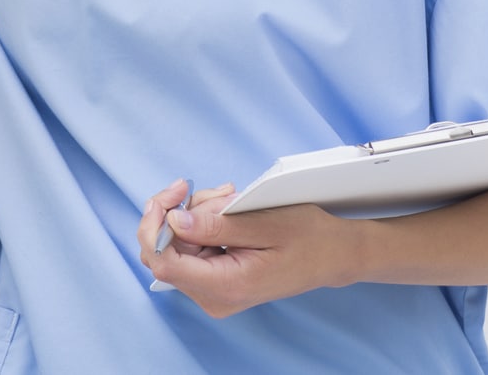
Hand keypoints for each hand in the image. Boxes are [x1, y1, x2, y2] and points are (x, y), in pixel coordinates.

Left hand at [139, 192, 361, 317]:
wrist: (332, 256)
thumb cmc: (307, 238)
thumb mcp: (264, 224)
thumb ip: (216, 225)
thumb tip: (174, 221)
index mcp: (225, 286)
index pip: (163, 261)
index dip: (155, 224)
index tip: (174, 193)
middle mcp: (213, 297)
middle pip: (167, 250)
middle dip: (183, 211)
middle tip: (219, 191)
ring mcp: (213, 292)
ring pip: (179, 245)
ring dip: (197, 213)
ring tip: (231, 197)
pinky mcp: (215, 281)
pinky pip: (193, 248)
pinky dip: (204, 223)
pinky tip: (229, 209)